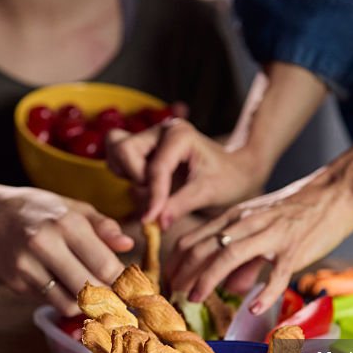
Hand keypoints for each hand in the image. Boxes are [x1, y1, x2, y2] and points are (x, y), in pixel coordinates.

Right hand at [0, 186, 132, 313]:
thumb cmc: (41, 211)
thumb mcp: (74, 209)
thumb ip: (104, 227)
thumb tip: (128, 245)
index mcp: (67, 223)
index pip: (105, 266)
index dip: (122, 282)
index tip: (128, 286)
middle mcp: (45, 244)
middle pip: (89, 288)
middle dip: (107, 298)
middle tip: (115, 298)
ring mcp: (27, 265)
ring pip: (68, 303)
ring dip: (85, 305)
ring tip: (92, 295)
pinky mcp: (16, 282)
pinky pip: (50, 302)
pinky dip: (63, 300)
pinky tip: (65, 288)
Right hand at [106, 120, 267, 227]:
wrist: (235, 172)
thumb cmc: (227, 179)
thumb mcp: (207, 193)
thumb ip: (180, 206)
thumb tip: (156, 222)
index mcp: (180, 135)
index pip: (155, 167)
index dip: (152, 196)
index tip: (150, 221)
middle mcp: (161, 130)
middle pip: (125, 149)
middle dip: (136, 178)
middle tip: (154, 199)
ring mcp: (150, 137)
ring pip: (117, 149)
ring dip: (128, 174)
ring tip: (150, 191)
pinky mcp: (143, 147)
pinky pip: (118, 157)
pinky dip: (126, 174)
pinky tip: (146, 186)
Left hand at [168, 169, 352, 313]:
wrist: (336, 191)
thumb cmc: (299, 211)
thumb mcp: (262, 228)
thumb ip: (246, 258)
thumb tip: (233, 288)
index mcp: (235, 217)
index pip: (194, 239)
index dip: (176, 263)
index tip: (168, 282)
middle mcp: (247, 223)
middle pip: (204, 248)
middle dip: (184, 274)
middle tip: (174, 294)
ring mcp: (270, 236)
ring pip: (229, 256)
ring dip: (207, 279)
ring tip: (195, 298)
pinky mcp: (294, 249)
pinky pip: (275, 274)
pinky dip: (264, 293)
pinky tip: (254, 307)